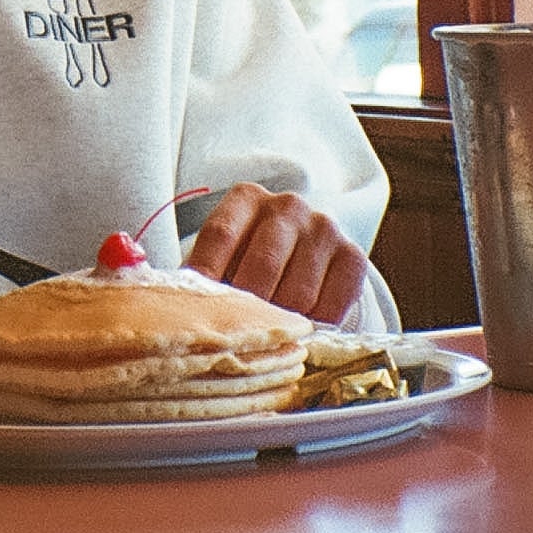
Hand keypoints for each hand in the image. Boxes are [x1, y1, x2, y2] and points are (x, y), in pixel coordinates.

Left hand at [182, 181, 367, 322]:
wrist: (304, 255)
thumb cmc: (248, 260)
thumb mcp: (223, 256)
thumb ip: (204, 275)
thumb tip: (179, 308)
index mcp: (246, 198)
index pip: (220, 235)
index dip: (207, 275)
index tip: (198, 309)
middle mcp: (288, 206)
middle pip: (261, 267)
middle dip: (247, 309)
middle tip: (238, 334)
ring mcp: (324, 228)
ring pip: (297, 294)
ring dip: (281, 322)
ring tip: (268, 333)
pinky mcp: (353, 256)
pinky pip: (332, 306)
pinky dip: (313, 327)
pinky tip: (300, 327)